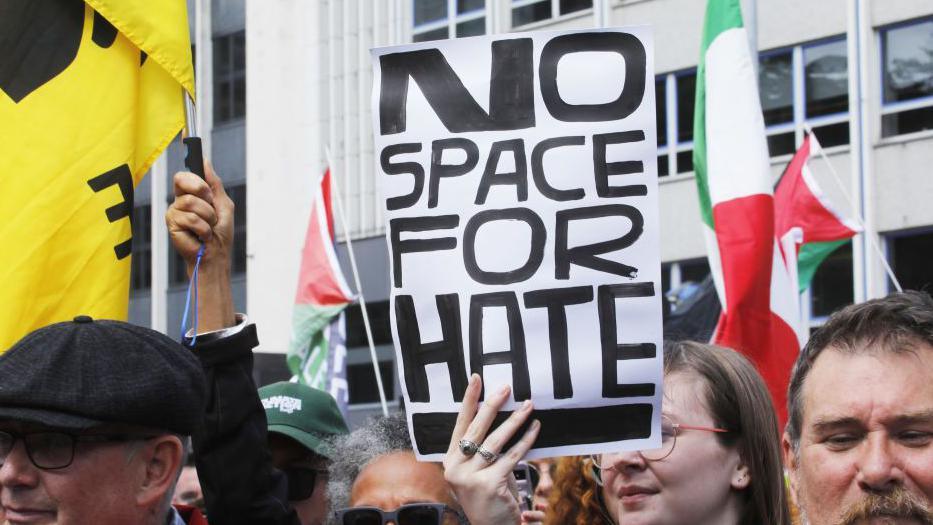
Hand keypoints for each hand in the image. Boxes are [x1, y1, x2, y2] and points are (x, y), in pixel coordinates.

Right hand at [165, 159, 235, 331]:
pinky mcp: (172, 225)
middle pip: (182, 180)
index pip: (185, 174)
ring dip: (207, 216)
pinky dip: (203, 228)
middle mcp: (180, 201)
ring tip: (208, 227)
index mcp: (191, 195)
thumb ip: (214, 183)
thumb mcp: (223, 204)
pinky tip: (202, 236)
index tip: (186, 138)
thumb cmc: (220, 233)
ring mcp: (174, 212)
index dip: (184, 159)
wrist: (217, 255)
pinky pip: (190, 218)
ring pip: (190, 202)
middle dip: (202, 191)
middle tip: (211, 205)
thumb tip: (205, 161)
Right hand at [443, 374, 540, 524]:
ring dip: (515, 420)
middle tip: (506, 388)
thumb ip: (480, 449)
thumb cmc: (488, 497)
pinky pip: (512, 456)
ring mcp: (470, 478)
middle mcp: (455, 468)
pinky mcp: (490, 484)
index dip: (469, 401)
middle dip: (492, 405)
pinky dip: (526, 440)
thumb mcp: (477, 472)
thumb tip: (497, 415)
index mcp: (450, 461)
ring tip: (528, 405)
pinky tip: (535, 428)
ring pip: (496, 441)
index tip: (477, 379)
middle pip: (476, 429)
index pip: (460, 425)